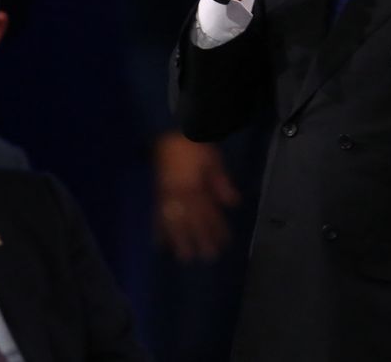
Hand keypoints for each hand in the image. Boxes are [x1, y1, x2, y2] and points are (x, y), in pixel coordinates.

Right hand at [153, 131, 240, 261]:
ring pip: (174, 222)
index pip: (209, 212)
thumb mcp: (214, 161)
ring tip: (184, 257)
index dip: (217, 228)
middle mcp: (181, 194)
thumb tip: (233, 204)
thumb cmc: (195, 146)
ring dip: (179, 240)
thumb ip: (222, 184)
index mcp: (196, 186)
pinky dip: (158, 230)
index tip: (225, 242)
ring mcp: (167, 195)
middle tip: (207, 257)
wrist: (171, 133)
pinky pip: (157, 215)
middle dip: (200, 239)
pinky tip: (158, 243)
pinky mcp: (157, 194)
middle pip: (192, 221)